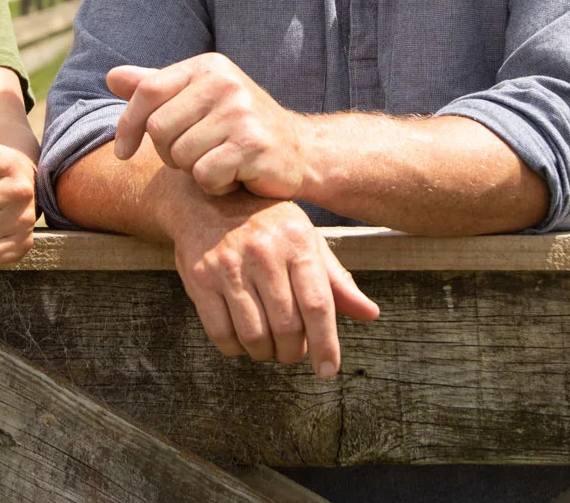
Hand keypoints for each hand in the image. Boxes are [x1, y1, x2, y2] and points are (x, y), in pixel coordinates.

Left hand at [109, 54, 314, 198]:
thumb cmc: (241, 128)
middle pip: (159, 129)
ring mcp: (241, 112)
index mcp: (208, 67)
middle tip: (198, 156)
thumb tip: (112, 77)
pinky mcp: (252, 145)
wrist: (300, 152)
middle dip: (170, 154)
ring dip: (194, 171)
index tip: (122, 153)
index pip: (147, 91)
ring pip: (180, 156)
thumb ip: (157, 88)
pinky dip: (214, 186)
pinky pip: (204, 175)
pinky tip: (234, 177)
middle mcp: (224, 83)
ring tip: (220, 163)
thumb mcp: (199, 101)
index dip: (126, 125)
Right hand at [169, 193, 378, 376]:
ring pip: (254, 335)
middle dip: (294, 351)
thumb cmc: (266, 223)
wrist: (207, 199)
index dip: (326, 344)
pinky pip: (220, 333)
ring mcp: (229, 265)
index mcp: (297, 242)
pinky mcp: (200, 278)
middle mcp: (263, 252)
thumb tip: (370, 314)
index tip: (328, 370)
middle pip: (287, 326)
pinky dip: (235, 348)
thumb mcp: (306, 239)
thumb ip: (336, 280)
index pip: (317, 305)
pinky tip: (242, 340)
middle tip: (293, 352)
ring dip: (265, 353)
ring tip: (269, 347)